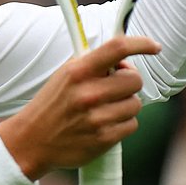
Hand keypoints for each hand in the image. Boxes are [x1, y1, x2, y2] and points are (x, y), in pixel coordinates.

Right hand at [0, 35, 160, 179]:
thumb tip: (126, 59)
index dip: (141, 44)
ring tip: (104, 109)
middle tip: (113, 88)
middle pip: (135, 80)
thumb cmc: (52, 104)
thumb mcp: (65, 74)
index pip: (117, 48)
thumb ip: (94, 64)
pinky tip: (104, 124)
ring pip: (136, 104)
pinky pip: (132, 125)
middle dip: (128, 83)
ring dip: (125, 106)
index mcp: (79, 71)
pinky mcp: (103, 139)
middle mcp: (89, 93)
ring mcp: (97, 117)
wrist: (31, 140)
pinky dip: (122, 124)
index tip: (154, 46)